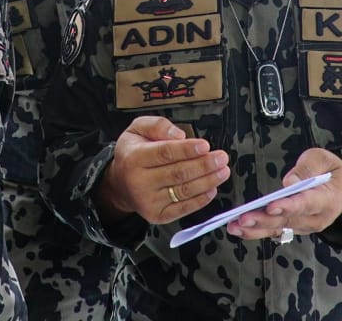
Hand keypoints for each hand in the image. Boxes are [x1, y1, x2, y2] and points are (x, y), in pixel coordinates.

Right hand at [94, 116, 229, 224]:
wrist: (119, 184)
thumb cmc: (133, 153)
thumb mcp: (136, 129)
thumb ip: (157, 125)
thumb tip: (180, 135)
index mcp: (134, 158)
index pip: (165, 153)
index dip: (187, 150)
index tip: (205, 146)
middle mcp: (139, 182)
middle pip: (178, 173)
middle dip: (204, 165)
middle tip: (222, 158)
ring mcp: (148, 201)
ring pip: (184, 191)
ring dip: (208, 181)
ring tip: (222, 171)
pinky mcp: (157, 215)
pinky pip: (183, 208)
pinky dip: (201, 199)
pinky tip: (212, 188)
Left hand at [225, 147, 341, 240]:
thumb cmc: (331, 170)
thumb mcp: (324, 159)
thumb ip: (307, 168)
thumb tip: (288, 182)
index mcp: (327, 199)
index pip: (306, 204)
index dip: (288, 206)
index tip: (271, 206)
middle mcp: (316, 218)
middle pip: (288, 220)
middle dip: (264, 219)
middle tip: (242, 218)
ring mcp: (306, 226)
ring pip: (279, 229)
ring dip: (256, 229)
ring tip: (234, 227)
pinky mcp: (296, 228)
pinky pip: (276, 231)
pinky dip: (258, 231)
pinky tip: (240, 230)